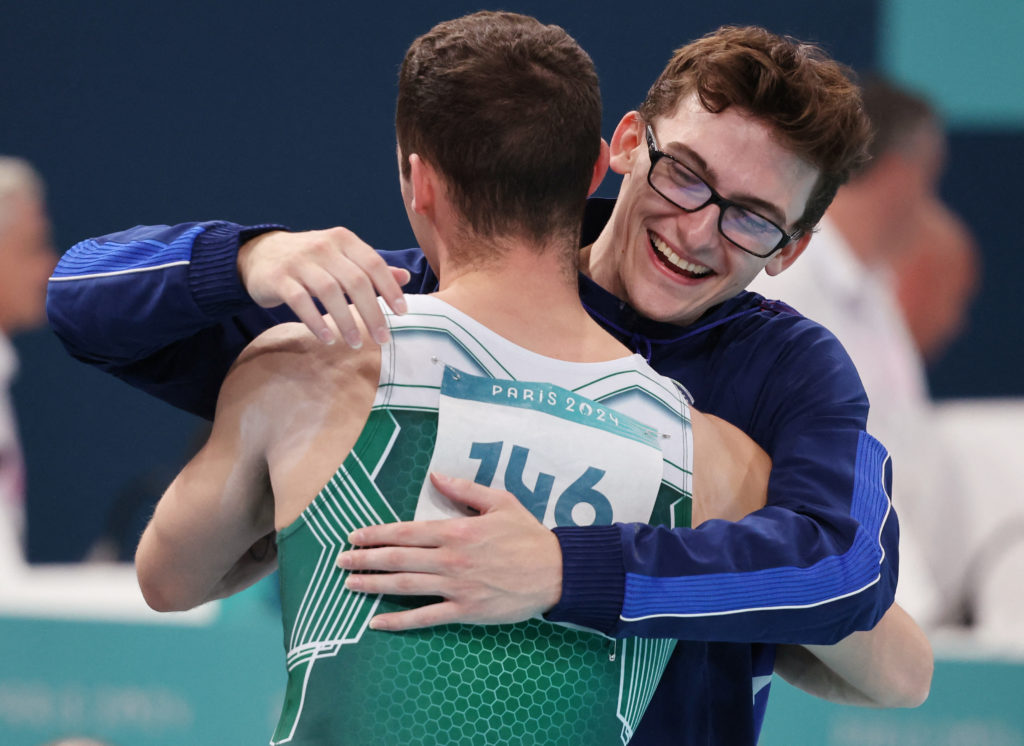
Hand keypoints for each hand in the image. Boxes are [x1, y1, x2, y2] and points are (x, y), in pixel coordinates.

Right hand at [237, 227, 410, 347]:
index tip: (402, 312)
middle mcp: (323, 247)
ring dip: (345, 321)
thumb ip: (371, 267)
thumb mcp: (341, 256)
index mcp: (343, 240)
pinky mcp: (278, 278)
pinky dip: (316, 322)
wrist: (259, 253)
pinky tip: (327, 339)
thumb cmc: (310, 260)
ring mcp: (299, 262)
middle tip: (383, 338)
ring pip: (329, 292)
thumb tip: (405, 277)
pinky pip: (300, 302)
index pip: (373, 264)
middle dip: (372, 313)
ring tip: (356, 343)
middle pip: (355, 281)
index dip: (390, 289)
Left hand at [336, 473, 562, 630]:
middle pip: (397, 559)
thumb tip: (435, 475)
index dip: (376, 533)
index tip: (354, 535)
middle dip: (365, 558)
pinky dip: (398, 622)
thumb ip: (465, 489)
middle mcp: (450, 558)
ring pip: (404, 586)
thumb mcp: (500, 501)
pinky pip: (425, 618)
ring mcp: (456, 587)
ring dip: (372, 585)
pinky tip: (376, 622)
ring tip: (349, 584)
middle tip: (340, 560)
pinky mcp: (465, 611)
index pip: (406, 532)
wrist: (557, 572)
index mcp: (456, 530)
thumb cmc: (528, 535)